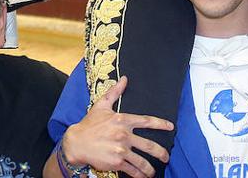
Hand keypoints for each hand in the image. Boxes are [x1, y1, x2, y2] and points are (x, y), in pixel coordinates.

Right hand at [59, 76, 173, 177]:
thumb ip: (114, 92)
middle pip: (150, 146)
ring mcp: (121, 149)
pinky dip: (139, 175)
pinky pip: (133, 170)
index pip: (146, 121)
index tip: (171, 127)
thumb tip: (125, 79)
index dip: (161, 124)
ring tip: (152, 172)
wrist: (76, 142)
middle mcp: (124, 135)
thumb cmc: (89, 124)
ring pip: (143, 162)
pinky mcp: (117, 162)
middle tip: (166, 157)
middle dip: (161, 153)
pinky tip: (142, 177)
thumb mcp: (101, 106)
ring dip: (150, 169)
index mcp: (122, 120)